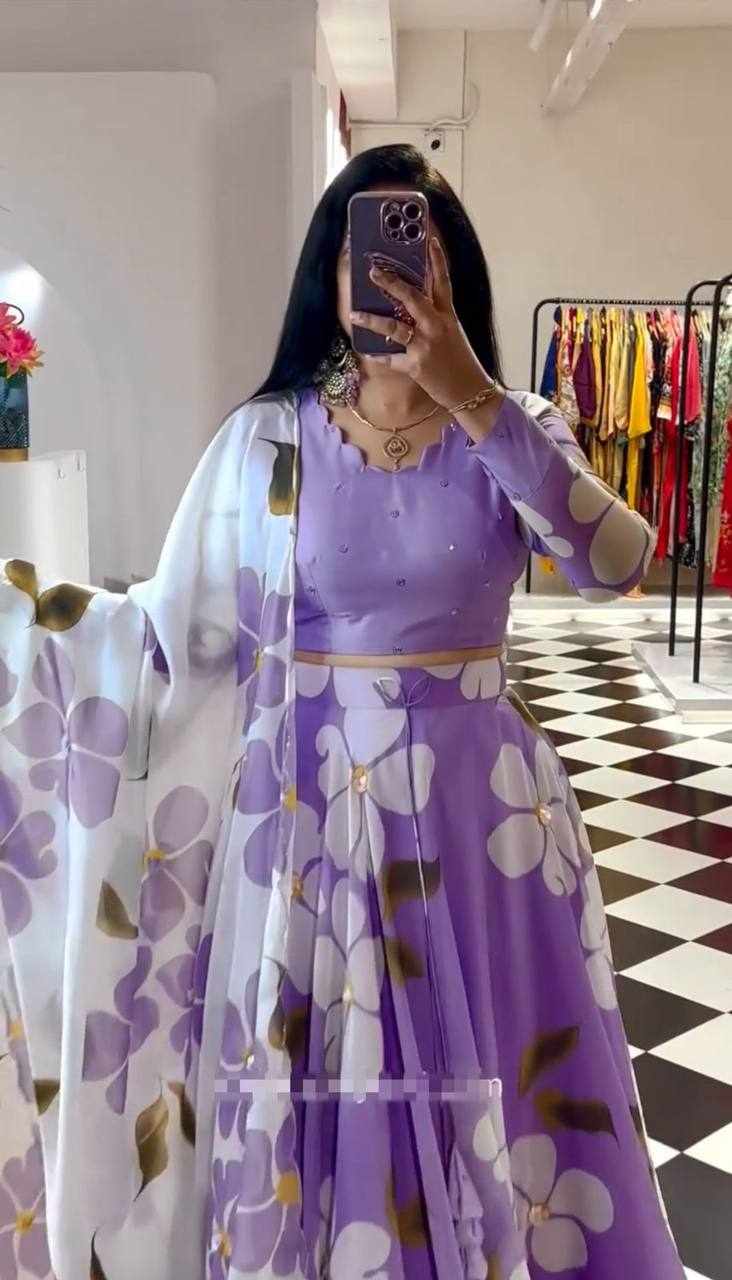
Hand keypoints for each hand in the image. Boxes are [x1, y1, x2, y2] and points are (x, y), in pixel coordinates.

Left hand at [349, 236, 500, 410]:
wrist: (470, 391)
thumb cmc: (461, 362)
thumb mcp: (453, 334)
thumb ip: (435, 318)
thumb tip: (410, 306)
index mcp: (448, 316)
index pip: (443, 282)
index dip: (437, 260)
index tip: (430, 240)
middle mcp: (436, 327)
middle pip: (412, 298)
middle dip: (391, 283)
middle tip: (373, 272)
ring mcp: (425, 346)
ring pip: (394, 328)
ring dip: (371, 320)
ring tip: (354, 314)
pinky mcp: (415, 366)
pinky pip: (390, 358)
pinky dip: (377, 355)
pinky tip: (365, 350)